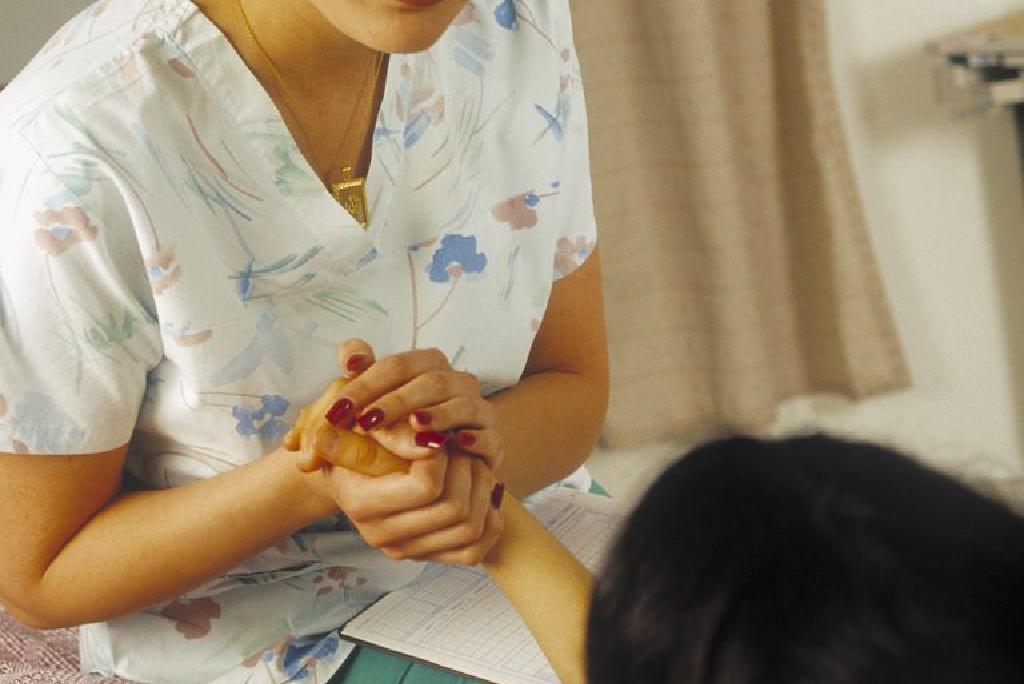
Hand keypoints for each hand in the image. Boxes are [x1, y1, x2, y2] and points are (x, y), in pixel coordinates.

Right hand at [284, 374, 505, 563]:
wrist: (350, 479)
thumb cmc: (351, 435)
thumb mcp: (345, 407)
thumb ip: (351, 379)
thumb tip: (355, 356)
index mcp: (360, 502)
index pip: (427, 484)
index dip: (442, 453)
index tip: (437, 432)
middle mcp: (383, 536)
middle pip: (454, 508)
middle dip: (466, 468)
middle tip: (461, 443)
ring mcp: (408, 549)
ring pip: (470, 526)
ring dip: (481, 487)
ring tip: (472, 459)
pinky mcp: (431, 556)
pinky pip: (476, 550)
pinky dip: (490, 518)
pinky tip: (484, 489)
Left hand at [325, 339, 505, 472]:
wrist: (418, 475)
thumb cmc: (388, 436)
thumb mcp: (366, 410)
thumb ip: (357, 379)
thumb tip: (350, 358)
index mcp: (428, 366)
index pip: (398, 366)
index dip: (367, 384)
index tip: (338, 408)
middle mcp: (458, 383)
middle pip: (431, 381)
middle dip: (396, 401)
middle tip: (365, 422)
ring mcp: (479, 411)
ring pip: (463, 404)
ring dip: (438, 415)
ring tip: (413, 425)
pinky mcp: (493, 442)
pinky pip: (489, 436)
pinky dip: (474, 438)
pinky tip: (453, 443)